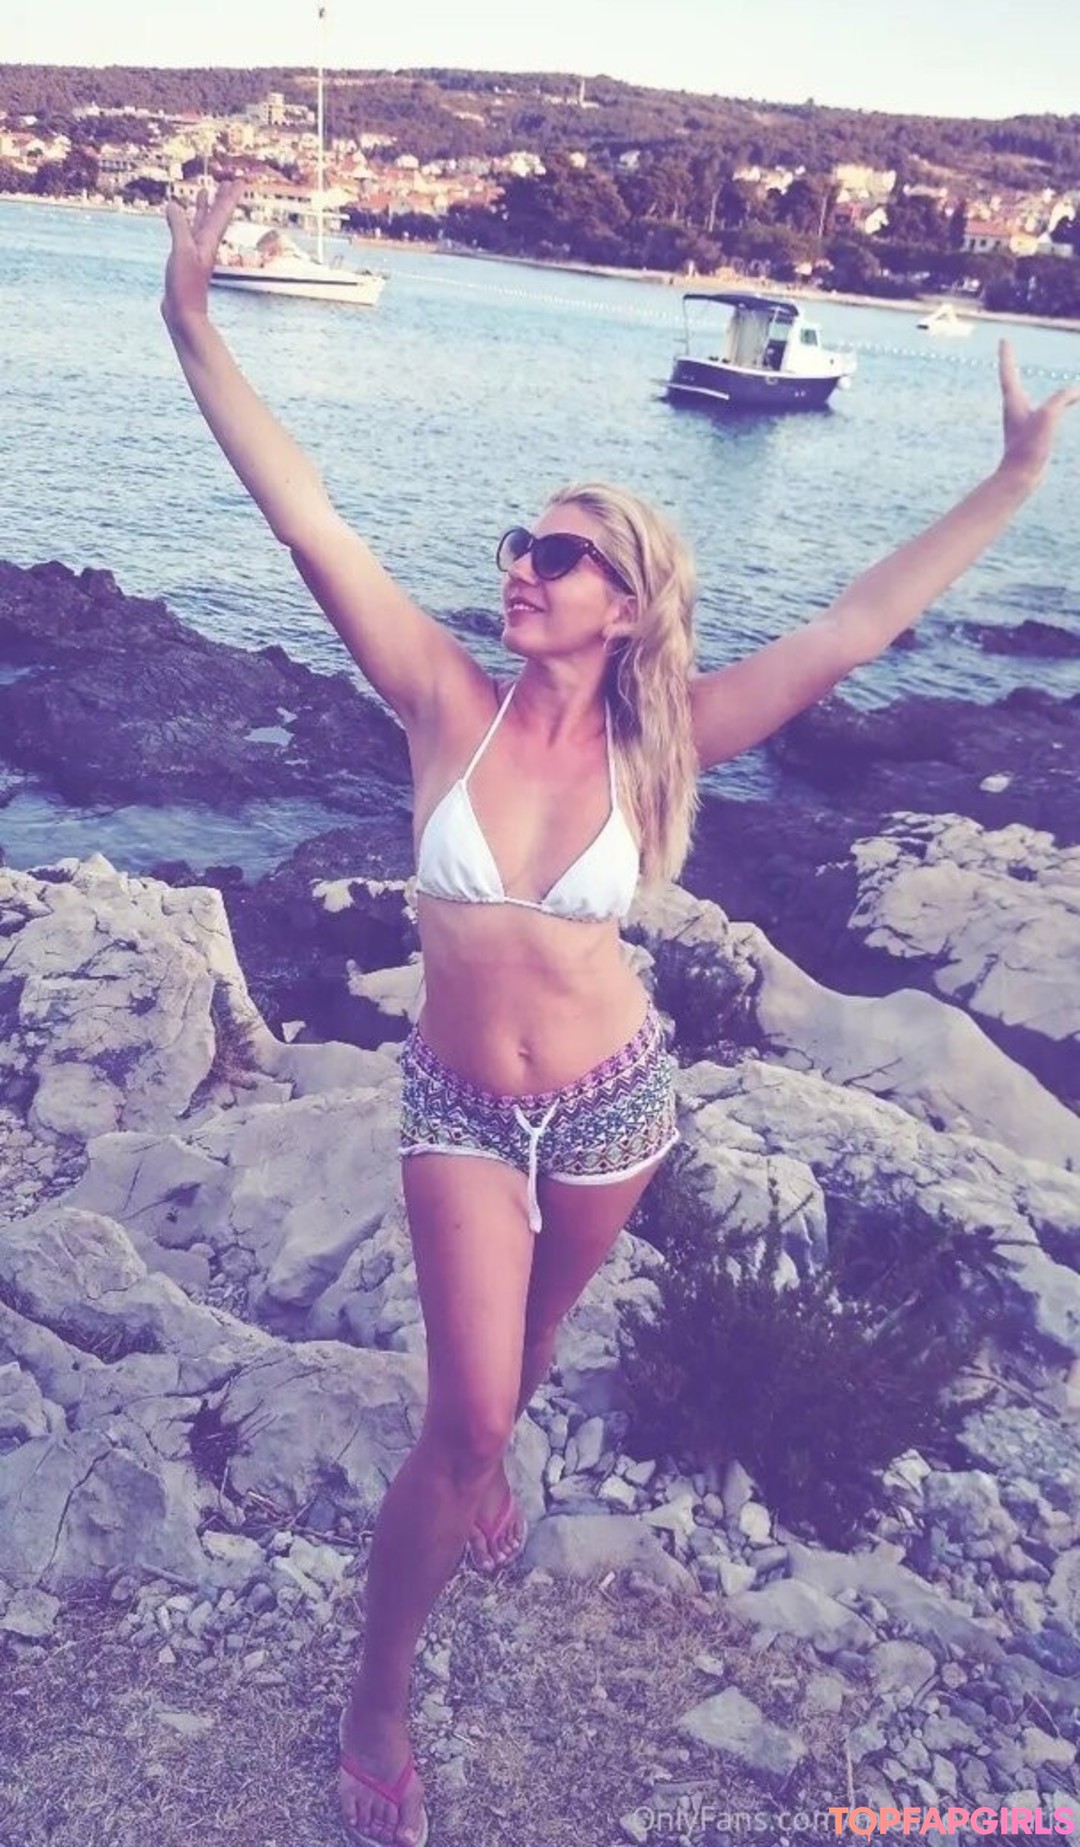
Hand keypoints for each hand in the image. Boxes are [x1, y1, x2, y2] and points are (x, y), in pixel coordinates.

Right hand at [162, 179, 244, 322]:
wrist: (183, 313)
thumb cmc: (185, 286)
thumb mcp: (181, 252)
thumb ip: (178, 227)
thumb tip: (172, 205)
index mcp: (209, 241)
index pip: (222, 214)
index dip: (230, 197)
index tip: (240, 181)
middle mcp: (205, 244)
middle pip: (216, 216)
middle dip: (222, 198)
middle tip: (228, 182)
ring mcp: (195, 252)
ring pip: (202, 223)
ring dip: (205, 207)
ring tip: (205, 191)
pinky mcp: (185, 259)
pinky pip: (188, 233)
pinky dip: (187, 221)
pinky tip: (181, 217)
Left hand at [998, 338, 1079, 488]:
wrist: (1021, 476)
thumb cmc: (1029, 446)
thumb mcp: (1048, 416)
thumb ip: (1062, 398)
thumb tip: (1077, 389)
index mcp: (1014, 401)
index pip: (1008, 371)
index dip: (1006, 354)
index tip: (1003, 339)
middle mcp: (1014, 408)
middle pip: (1011, 379)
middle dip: (1009, 363)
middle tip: (1006, 349)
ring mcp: (1021, 421)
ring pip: (1024, 394)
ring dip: (1022, 381)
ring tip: (1019, 372)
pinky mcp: (1030, 432)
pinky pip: (1040, 408)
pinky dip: (1048, 400)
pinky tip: (1057, 403)